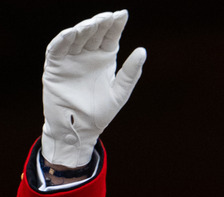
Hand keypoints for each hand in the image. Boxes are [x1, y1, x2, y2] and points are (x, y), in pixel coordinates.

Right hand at [41, 10, 145, 166]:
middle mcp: (87, 55)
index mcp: (105, 59)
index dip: (115, 25)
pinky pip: (57, 50)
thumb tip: (143, 50)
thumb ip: (131, 72)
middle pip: (93, 34)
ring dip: (83, 29)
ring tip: (92, 24)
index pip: (110, 37)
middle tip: (107, 17)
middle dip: (100, 24)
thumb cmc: (102, 112)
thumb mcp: (120, 92)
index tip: (122, 14)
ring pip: (76, 38)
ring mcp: (71, 59)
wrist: (80, 129)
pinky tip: (71, 32)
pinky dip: (63, 40)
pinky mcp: (55, 66)